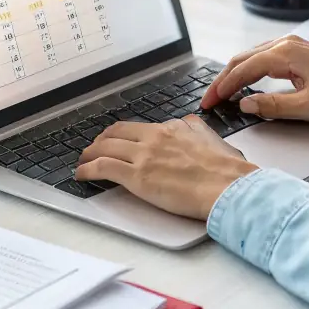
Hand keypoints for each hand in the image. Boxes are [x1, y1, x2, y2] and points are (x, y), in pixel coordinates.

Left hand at [76, 118, 257, 219]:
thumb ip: (195, 129)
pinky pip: (103, 167)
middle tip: (93, 148)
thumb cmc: (225, 170)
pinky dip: (87, 170)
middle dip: (100, 141)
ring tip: (83, 162)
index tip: (115, 139)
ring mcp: (144, 156)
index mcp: (171, 129)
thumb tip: (190, 123)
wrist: (227, 185)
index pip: (136, 127)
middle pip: (115, 133)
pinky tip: (82, 175)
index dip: (120, 133)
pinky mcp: (137, 177)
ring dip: (89, 154)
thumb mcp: (210, 138)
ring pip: (104, 148)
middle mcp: (154, 138)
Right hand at [202, 35, 308, 121]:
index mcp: (285, 54)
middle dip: (223, 80)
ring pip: (252, 57)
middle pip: (242, 59)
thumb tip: (245, 104)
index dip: (222, 87)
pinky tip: (247, 82)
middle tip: (209, 100)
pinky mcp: (299, 52)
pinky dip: (249, 70)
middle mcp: (285, 44)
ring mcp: (292, 46)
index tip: (209, 103)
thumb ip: (273, 106)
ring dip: (235, 74)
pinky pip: (264, 58)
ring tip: (223, 93)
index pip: (242, 70)